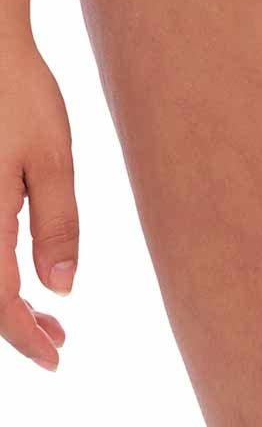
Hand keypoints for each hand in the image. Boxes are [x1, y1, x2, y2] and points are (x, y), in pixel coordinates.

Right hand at [0, 35, 77, 370]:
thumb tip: (62, 290)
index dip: (25, 339)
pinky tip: (16, 271)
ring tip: (42, 312)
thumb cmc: (20, 97)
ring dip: (1, 301)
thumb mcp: (53, 158)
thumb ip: (57, 225)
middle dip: (15, 326)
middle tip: (57, 339)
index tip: (57, 357)